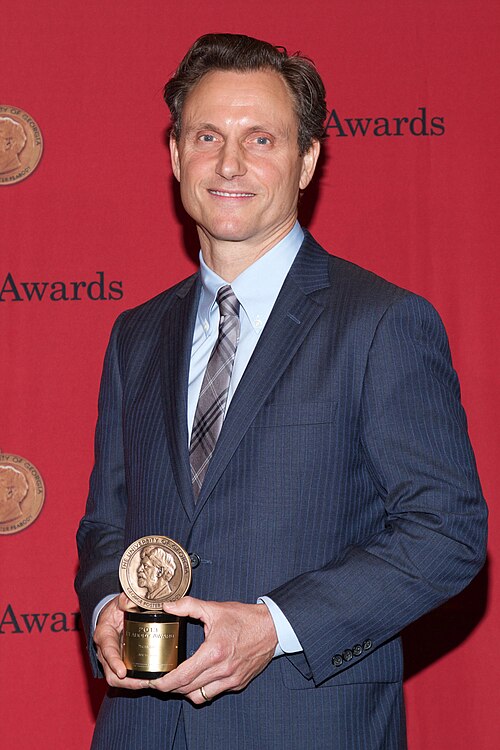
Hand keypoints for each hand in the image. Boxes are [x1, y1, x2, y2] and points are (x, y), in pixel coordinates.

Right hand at [93, 593, 149, 688]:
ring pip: (116, 679)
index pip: (107, 651)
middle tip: (146, 682)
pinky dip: (135, 681)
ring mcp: (110, 660)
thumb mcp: (118, 602)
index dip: (114, 663)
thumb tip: (127, 601)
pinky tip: (149, 680)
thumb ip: (124, 601)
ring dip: (133, 684)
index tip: (122, 672)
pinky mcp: (118, 664)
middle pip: (111, 674)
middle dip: (127, 682)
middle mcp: (104, 651)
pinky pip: (123, 678)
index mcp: (104, 635)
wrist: (110, 615)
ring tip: (150, 682)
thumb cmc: (114, 610)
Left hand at [149, 597, 277, 702]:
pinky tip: (198, 678)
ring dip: (185, 692)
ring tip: (177, 681)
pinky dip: (202, 690)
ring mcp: (231, 680)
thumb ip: (188, 606)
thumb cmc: (245, 618)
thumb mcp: (215, 608)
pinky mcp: (238, 683)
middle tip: (158, 681)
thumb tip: (168, 606)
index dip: (163, 683)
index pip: (181, 677)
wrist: (272, 627)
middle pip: (186, 690)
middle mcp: (222, 670)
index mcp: (213, 652)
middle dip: (169, 688)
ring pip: (199, 697)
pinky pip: (214, 694)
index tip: (152, 681)